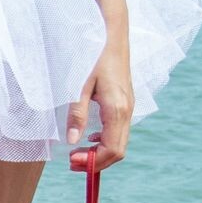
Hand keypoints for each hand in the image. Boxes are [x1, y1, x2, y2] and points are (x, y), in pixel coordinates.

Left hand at [67, 41, 132, 172]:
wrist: (113, 40)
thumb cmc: (94, 59)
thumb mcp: (79, 86)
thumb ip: (77, 115)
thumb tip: (72, 141)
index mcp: (116, 110)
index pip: (111, 150)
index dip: (93, 162)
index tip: (73, 161)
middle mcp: (127, 113)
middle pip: (117, 152)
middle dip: (96, 162)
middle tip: (73, 162)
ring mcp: (129, 110)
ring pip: (120, 144)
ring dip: (100, 154)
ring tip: (79, 153)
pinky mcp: (127, 106)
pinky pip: (120, 133)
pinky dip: (106, 142)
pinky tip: (91, 138)